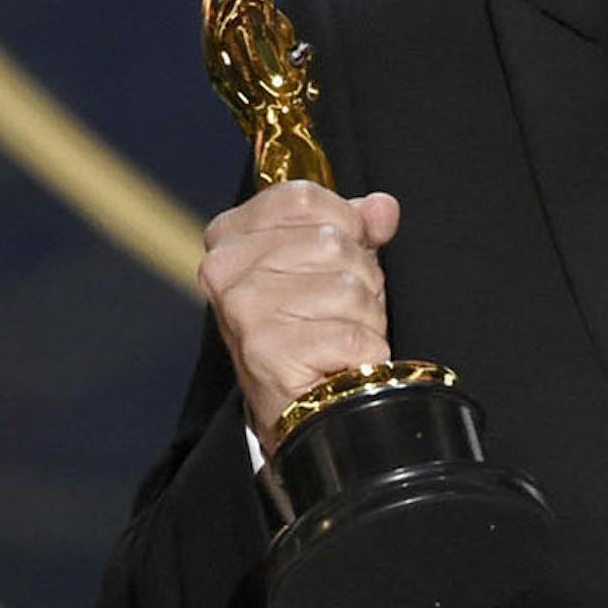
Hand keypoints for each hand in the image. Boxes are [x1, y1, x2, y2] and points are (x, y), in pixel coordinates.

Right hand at [198, 180, 400, 455]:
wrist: (297, 410)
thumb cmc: (312, 327)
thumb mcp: (327, 264)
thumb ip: (354, 226)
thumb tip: (382, 208)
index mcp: (229, 238)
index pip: (303, 197)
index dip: (342, 221)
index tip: (340, 252)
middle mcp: (225, 271)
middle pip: (334, 241)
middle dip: (359, 277)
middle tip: (339, 310)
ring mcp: (244, 311)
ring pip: (350, 287)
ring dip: (365, 316)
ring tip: (339, 336)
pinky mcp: (269, 352)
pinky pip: (355, 334)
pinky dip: (365, 351)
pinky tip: (340, 363)